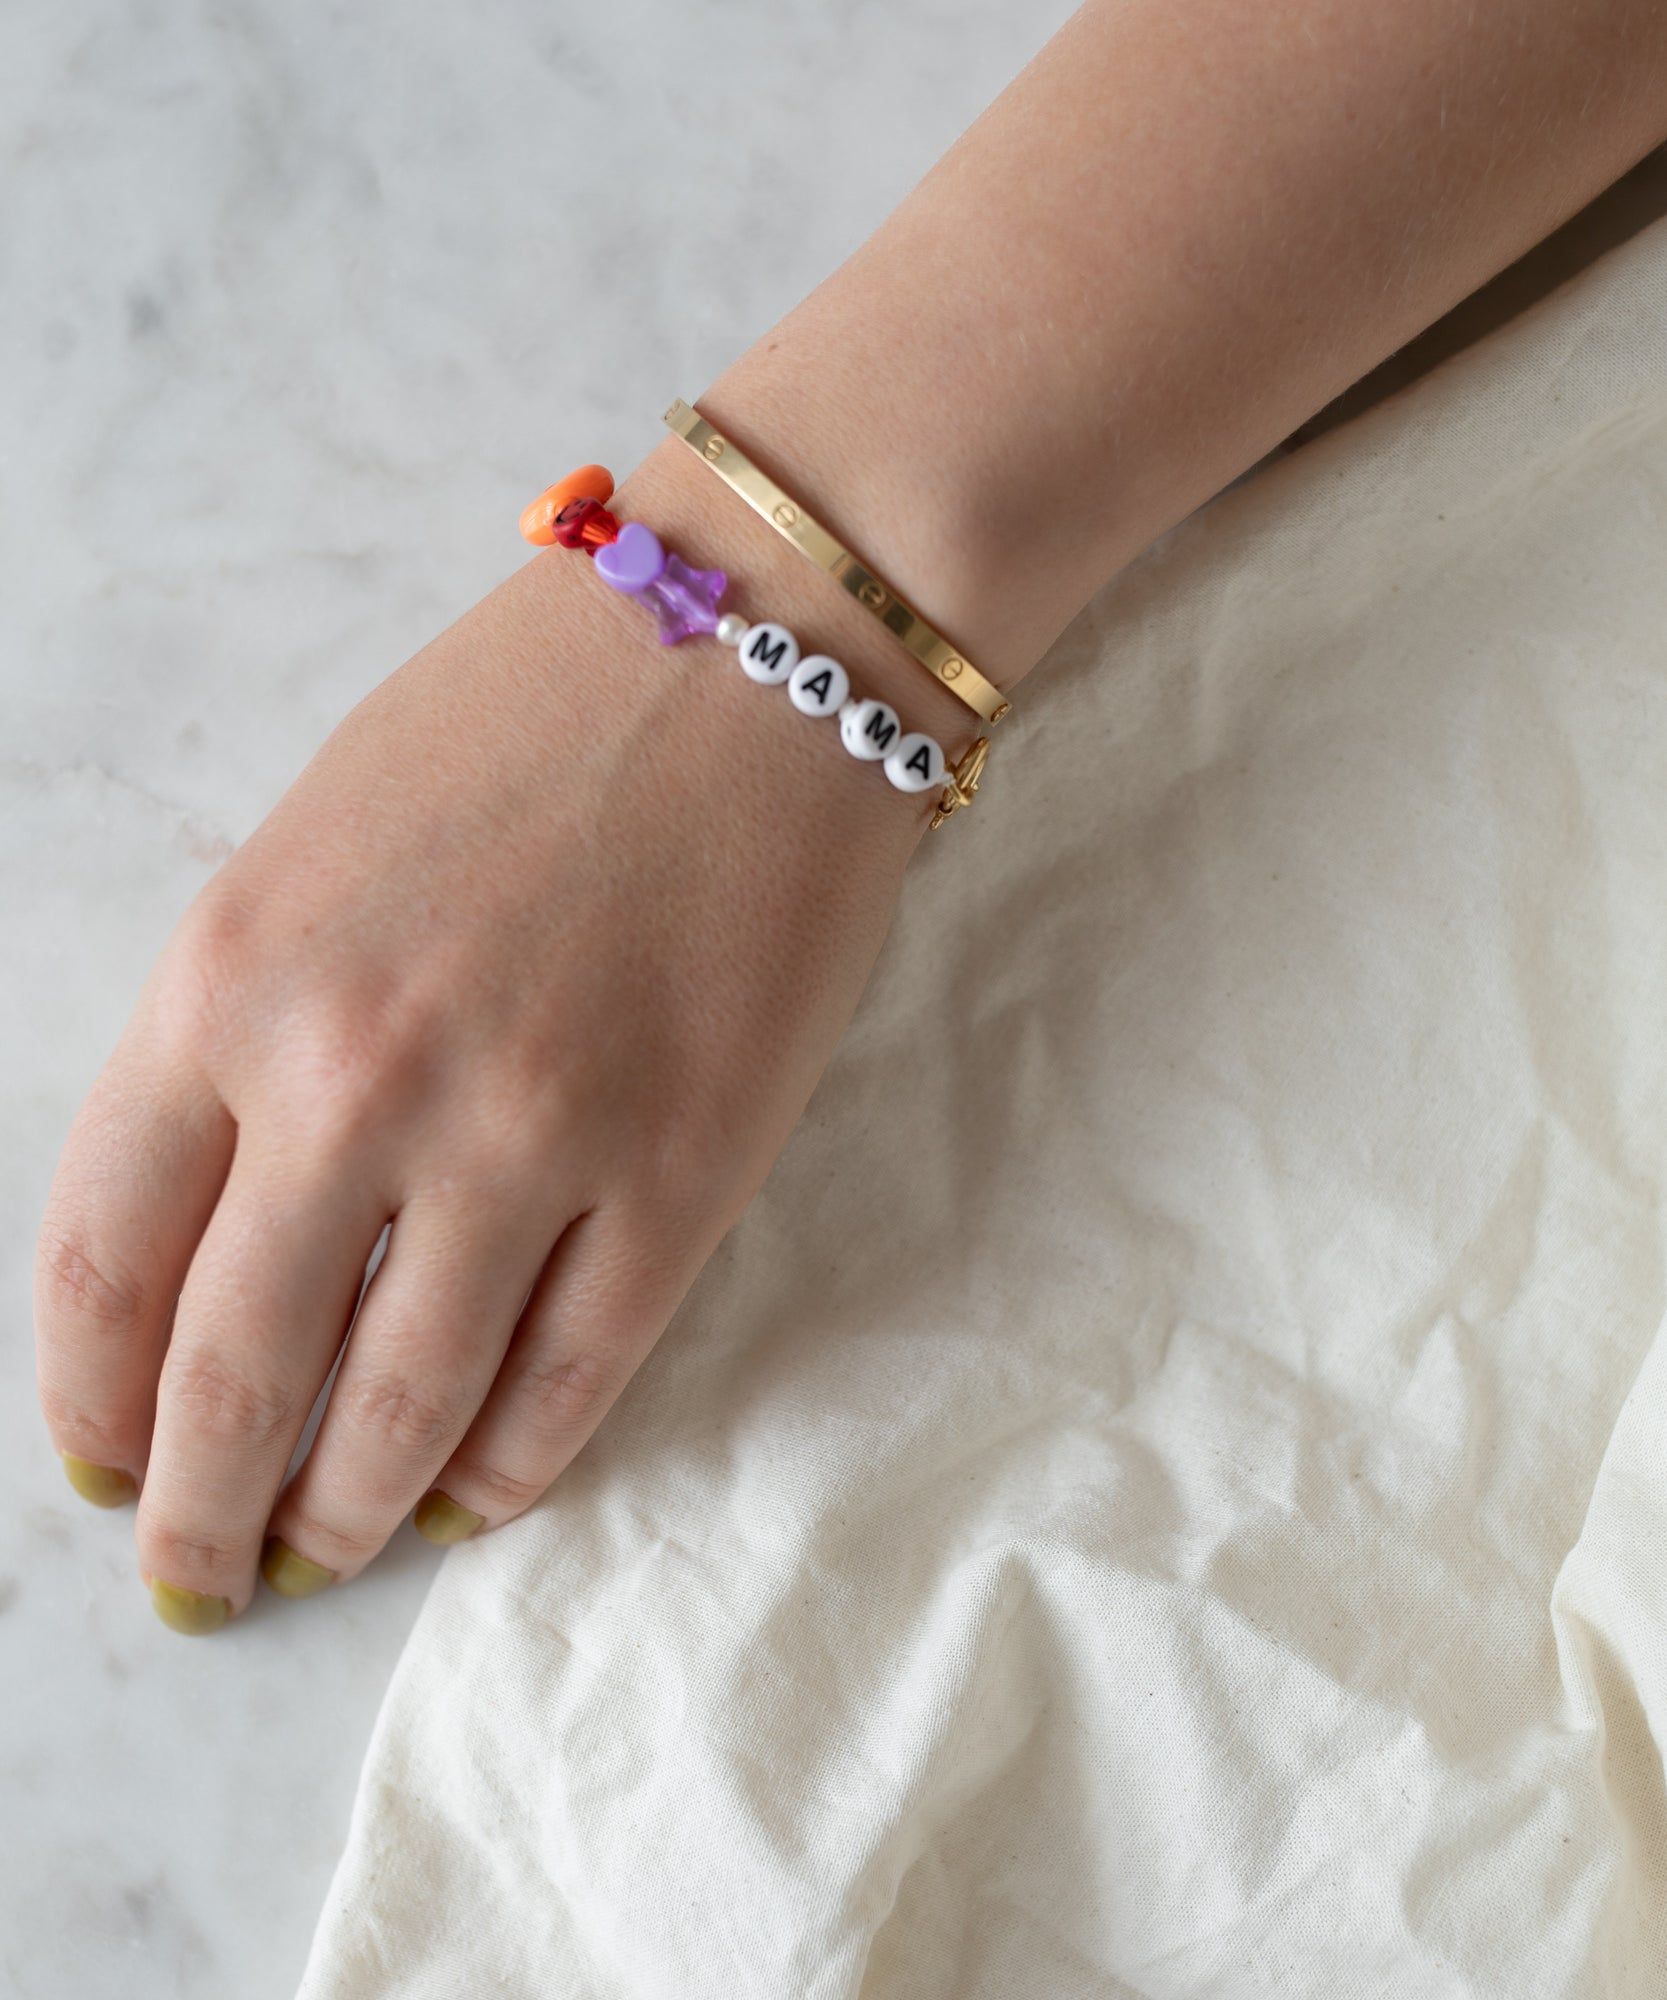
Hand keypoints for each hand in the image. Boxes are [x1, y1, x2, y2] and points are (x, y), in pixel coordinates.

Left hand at [34, 440, 954, 1630]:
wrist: (758, 648)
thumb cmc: (521, 725)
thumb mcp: (308, 853)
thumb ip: (239, 1039)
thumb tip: (222, 1233)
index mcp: (230, 978)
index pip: (103, 1261)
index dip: (91, 1402)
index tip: (105, 1471)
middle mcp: (359, 1079)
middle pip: (236, 1375)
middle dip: (207, 1516)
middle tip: (206, 1584)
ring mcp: (531, 1138)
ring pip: (406, 1411)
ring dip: (354, 1514)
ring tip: (335, 1551)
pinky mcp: (684, 1176)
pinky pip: (573, 1383)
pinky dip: (513, 1467)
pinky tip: (479, 1494)